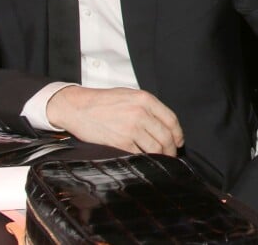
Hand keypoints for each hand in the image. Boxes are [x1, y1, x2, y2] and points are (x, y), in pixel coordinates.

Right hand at [46, 86, 183, 154]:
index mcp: (145, 99)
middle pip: (166, 136)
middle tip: (171, 155)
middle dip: (172, 149)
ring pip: (156, 148)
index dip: (178, 134)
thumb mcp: (130, 95)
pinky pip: (140, 155)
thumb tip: (163, 124)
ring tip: (160, 160)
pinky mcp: (120, 142)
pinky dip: (145, 160)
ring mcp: (131, 128)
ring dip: (161, 157)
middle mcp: (141, 113)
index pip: (171, 119)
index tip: (179, 142)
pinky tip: (145, 161)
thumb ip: (147, 106)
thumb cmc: (103, 101)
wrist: (78, 107)